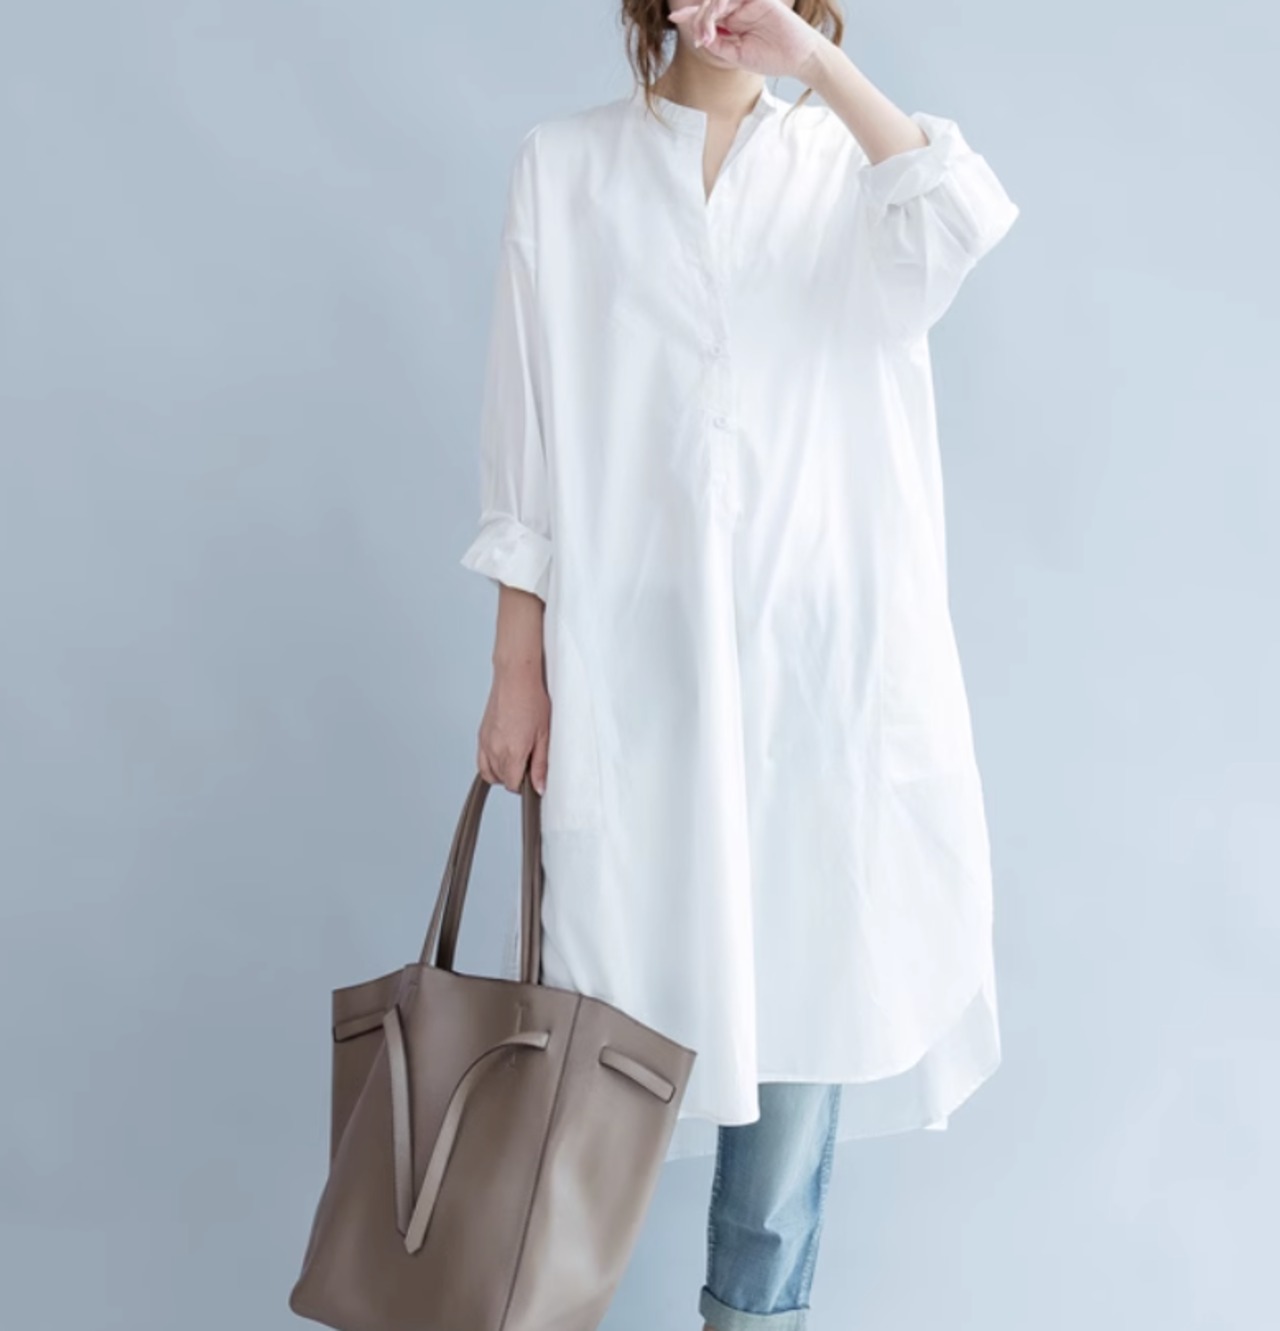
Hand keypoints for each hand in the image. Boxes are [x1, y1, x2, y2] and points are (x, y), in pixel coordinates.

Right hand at [477, 660, 550, 794]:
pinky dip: (490, 763)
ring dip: (502, 773)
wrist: (515, 678)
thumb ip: (540, 765)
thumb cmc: (531, 700)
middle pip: (501, 780)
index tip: (533, 776)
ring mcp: (485, 742)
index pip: (513, 784)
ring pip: (488, 772)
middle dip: (515, 778)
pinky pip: (481, 760)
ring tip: (516, 760)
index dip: (525, 784)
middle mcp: (494, 750)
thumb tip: (539, 786)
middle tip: (528, 763)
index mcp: (512, 752)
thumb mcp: (544, 735)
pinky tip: (503, 754)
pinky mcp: (481, 735)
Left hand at [667, 0, 826, 80]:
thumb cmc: (771, 58)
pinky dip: (720, 5)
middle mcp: (739, 9)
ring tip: (706, 34)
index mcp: (733, 22)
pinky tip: (716, 18)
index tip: (674, 18)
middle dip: (698, 20)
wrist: (798, 60)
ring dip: (707, 14)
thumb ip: (718, 44)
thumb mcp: (736, 56)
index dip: (690, 14)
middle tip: (701, 39)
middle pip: (709, 6)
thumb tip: (699, 36)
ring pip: (718, 0)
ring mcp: (748, 3)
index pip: (708, 15)